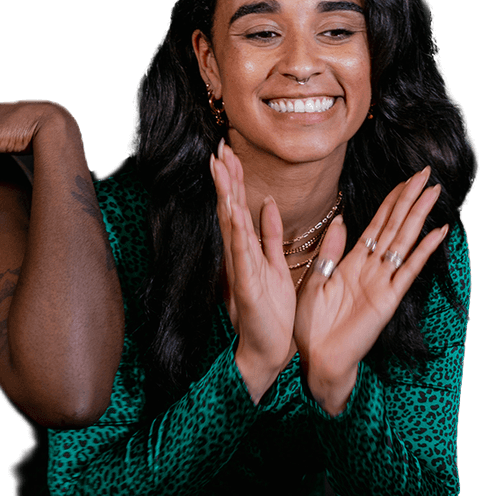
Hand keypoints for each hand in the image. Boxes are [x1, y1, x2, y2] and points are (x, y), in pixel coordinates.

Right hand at [210, 140, 296, 400]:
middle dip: (225, 178)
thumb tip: (270, 204)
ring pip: (231, 223)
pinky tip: (233, 209)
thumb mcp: (276, 264)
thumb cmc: (270, 311)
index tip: (229, 152)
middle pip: (230, 208)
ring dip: (226, 194)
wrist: (267, 347)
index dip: (234, 179)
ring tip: (221, 168)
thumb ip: (272, 235)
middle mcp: (239, 254)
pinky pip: (242, 251)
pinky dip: (237, 229)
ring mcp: (240, 267)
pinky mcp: (246, 282)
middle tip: (219, 148)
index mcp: (247, 249)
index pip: (238, 206)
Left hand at [295, 167, 447, 413]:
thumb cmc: (311, 324)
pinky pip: (408, 270)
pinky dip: (422, 251)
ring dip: (418, 216)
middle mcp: (371, 268)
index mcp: (352, 262)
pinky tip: (436, 232)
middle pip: (394, 226)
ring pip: (403, 242)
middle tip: (426, 173)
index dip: (391, 201)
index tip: (405, 179)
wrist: (316, 357)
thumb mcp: (314, 280)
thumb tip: (342, 221)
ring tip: (433, 192)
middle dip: (409, 199)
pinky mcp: (388, 299)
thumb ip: (329, 251)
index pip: (376, 224)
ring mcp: (382, 282)